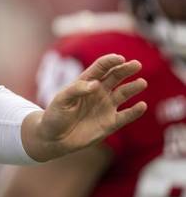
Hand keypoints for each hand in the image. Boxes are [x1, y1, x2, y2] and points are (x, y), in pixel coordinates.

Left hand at [22, 53, 146, 161]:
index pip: (100, 68)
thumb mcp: (61, 100)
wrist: (54, 138)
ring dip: (133, 88)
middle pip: (115, 77)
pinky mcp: (110, 123)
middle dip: (125, 69)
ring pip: (123, 94)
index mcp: (85, 83)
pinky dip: (135, 111)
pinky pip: (126, 116)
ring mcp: (106, 107)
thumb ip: (77, 90)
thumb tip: (95, 84)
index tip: (120, 58)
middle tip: (136, 64)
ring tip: (141, 82)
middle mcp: (98, 92)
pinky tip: (142, 105)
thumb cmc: (55, 115)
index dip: (110, 61)